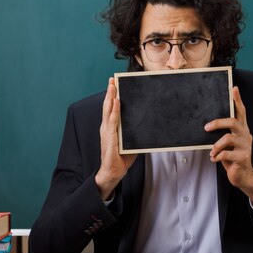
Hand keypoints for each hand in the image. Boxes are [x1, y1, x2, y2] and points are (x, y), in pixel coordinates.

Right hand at [95, 78, 136, 199]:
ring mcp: (107, 133)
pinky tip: (115, 103)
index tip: (114, 85)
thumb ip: (135, 133)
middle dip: (110, 92)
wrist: (112, 173)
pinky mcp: (110, 139)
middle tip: (112, 80)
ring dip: (110, 98)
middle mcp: (106, 128)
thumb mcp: (130, 143)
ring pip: (108, 111)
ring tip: (112, 87)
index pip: (110, 109)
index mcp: (111, 128)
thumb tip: (146, 126)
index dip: (112, 96)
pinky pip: (112, 122)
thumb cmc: (121, 159)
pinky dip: (113, 112)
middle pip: (107, 106)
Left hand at [205, 86, 252, 206]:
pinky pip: (225, 154)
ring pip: (228, 138)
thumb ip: (225, 133)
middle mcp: (246, 135)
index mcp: (242, 130)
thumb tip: (208, 124)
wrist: (243, 175)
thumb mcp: (229, 143)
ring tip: (212, 152)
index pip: (241, 112)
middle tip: (206, 127)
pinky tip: (214, 159)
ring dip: (216, 145)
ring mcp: (245, 146)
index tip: (234, 88)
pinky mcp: (242, 157)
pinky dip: (217, 156)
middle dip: (218, 123)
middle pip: (233, 122)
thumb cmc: (233, 157)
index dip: (238, 100)